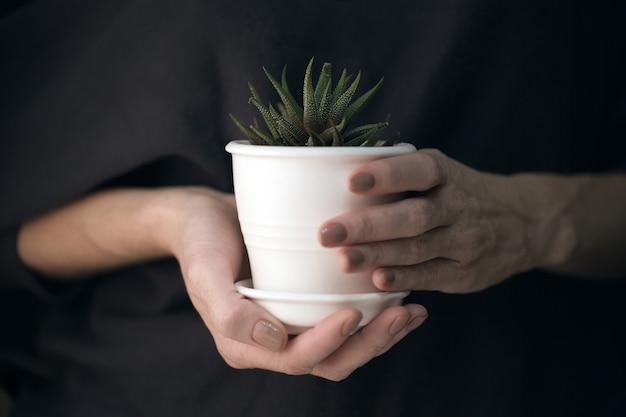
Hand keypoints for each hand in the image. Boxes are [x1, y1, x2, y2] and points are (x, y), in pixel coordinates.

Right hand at [166, 188, 428, 380]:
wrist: (206, 217)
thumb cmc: (201, 242)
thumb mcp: (203, 273)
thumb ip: (228, 313)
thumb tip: (275, 340)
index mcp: (247, 345)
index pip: (296, 358)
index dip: (328, 342)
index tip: (353, 312)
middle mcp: (274, 342)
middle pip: (331, 360)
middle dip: (370, 344)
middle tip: (402, 314)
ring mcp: (295, 323)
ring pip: (346, 345)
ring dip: (381, 333)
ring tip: (413, 310)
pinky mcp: (309, 302)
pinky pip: (346, 319)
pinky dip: (376, 313)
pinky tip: (400, 293)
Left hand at [318, 149, 584, 292]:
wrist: (525, 222)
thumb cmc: (461, 193)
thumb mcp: (442, 171)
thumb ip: (400, 172)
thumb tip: (335, 167)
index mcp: (446, 174)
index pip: (420, 171)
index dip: (387, 175)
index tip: (351, 180)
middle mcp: (458, 206)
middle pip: (413, 216)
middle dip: (368, 225)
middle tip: (327, 232)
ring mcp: (464, 242)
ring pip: (419, 249)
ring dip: (378, 255)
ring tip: (342, 259)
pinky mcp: (465, 273)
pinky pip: (431, 276)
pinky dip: (404, 279)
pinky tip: (377, 281)